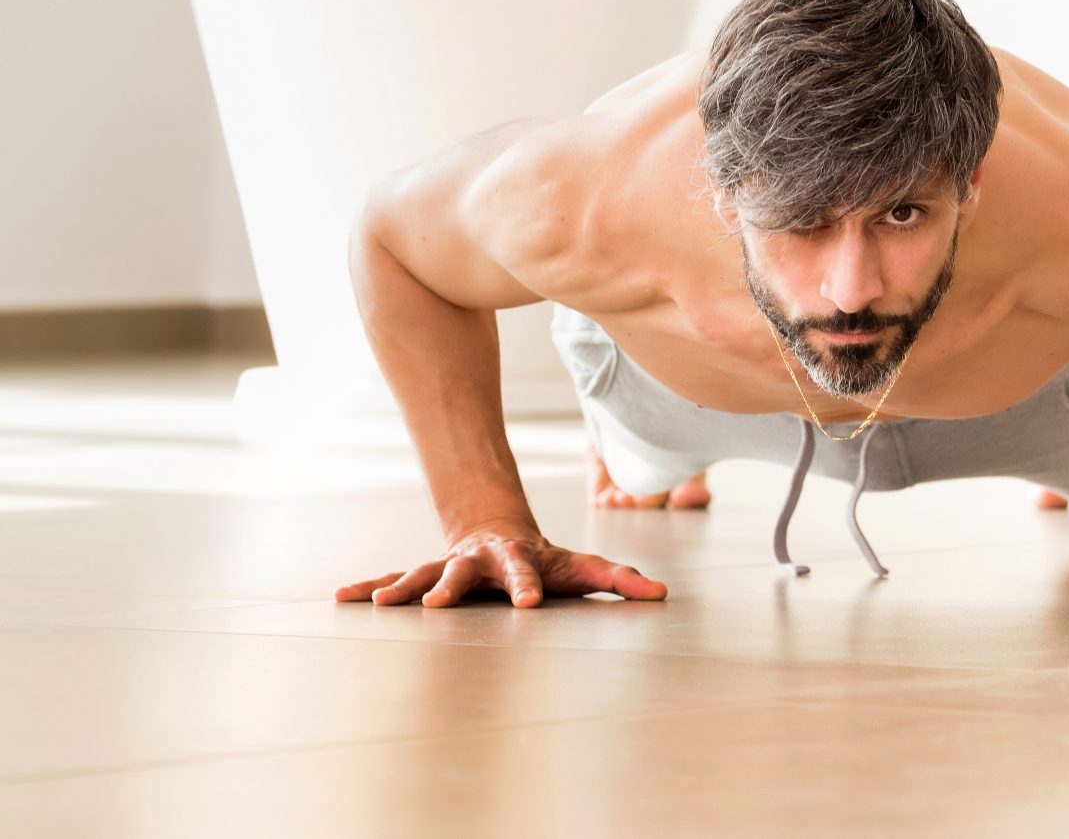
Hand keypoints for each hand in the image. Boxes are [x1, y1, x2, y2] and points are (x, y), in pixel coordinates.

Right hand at [334, 516, 668, 607]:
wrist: (498, 528)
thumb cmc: (546, 559)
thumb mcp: (583, 568)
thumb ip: (619, 579)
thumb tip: (662, 594)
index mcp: (516, 559)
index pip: (526, 572)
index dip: (529, 585)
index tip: (530, 603)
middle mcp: (476, 561)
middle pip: (463, 572)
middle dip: (449, 585)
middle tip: (434, 602)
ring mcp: (446, 566)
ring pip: (420, 574)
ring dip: (399, 589)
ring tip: (378, 604)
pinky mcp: (423, 575)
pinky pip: (393, 581)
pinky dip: (369, 589)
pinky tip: (341, 599)